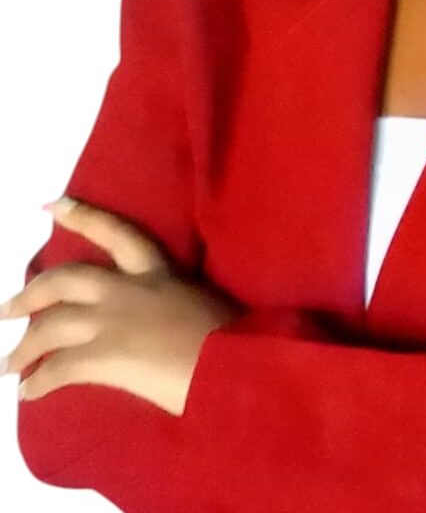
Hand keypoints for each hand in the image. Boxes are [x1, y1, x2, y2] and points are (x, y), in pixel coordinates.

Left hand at [0, 197, 245, 415]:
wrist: (231, 363)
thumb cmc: (231, 333)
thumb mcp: (200, 301)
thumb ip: (171, 303)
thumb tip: (161, 320)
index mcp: (157, 272)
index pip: (116, 234)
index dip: (82, 217)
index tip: (53, 205)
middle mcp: (126, 290)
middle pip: (64, 280)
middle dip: (30, 294)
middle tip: (7, 309)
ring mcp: (111, 322)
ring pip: (50, 326)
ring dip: (23, 348)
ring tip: (8, 364)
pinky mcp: (102, 357)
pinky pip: (55, 369)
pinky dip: (37, 382)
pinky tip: (29, 393)